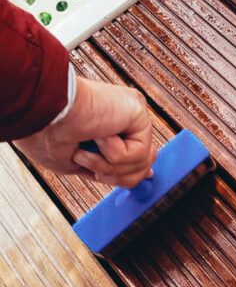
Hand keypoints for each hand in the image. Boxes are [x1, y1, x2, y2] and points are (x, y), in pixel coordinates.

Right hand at [14, 76, 156, 188]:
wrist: (39, 116)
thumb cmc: (45, 135)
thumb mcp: (82, 161)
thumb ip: (112, 167)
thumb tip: (145, 175)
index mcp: (110, 126)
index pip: (136, 154)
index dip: (131, 172)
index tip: (121, 176)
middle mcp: (123, 117)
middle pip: (143, 164)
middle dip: (114, 174)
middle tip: (85, 159)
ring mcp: (131, 113)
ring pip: (141, 163)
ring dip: (108, 166)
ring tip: (84, 149)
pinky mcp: (137, 110)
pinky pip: (138, 153)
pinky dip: (113, 154)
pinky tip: (98, 135)